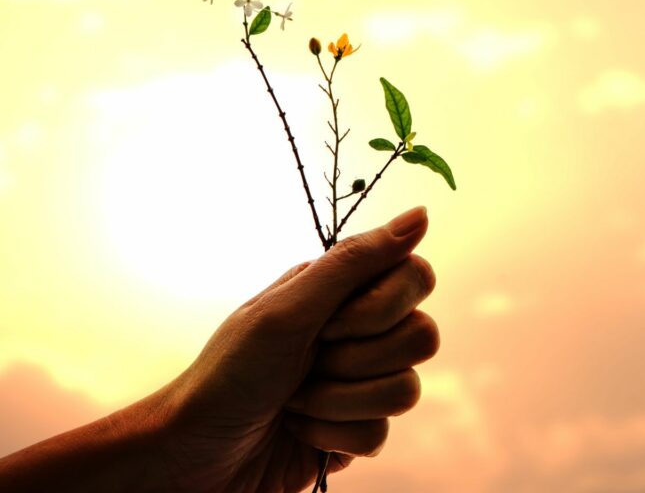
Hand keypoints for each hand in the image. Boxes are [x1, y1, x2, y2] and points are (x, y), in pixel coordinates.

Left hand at [159, 206, 438, 491]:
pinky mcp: (356, 430)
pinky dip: (331, 437)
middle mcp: (360, 333)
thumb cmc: (228, 373)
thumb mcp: (288, 309)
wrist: (195, 456)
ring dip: (337, 402)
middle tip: (307, 363)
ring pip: (406, 391)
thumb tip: (421, 214)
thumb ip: (356, 261)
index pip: (416, 277)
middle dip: (355, 360)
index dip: (383, 307)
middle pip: (421, 337)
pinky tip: (298, 431)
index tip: (330, 323)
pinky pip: (381, 434)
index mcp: (343, 291)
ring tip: (294, 403)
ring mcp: (362, 383)